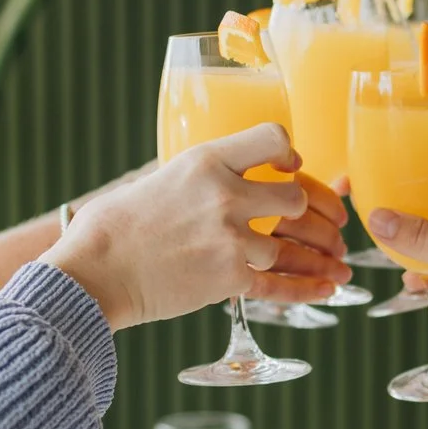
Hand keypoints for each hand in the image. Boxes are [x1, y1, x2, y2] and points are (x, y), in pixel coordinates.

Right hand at [48, 124, 350, 328]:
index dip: (288, 153)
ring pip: (293, 246)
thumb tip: (215, 181)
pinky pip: (282, 286)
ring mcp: (230, 239)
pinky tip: (326, 289)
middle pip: (295, 197)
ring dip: (317, 258)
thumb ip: (195, 178)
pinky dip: (308, 289)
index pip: (272, 138)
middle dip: (311, 212)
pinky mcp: (229, 279)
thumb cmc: (111, 228)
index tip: (291, 167)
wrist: (92, 273)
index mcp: (205, 161)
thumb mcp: (155, 180)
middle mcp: (225, 195)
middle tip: (319, 223)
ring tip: (336, 265)